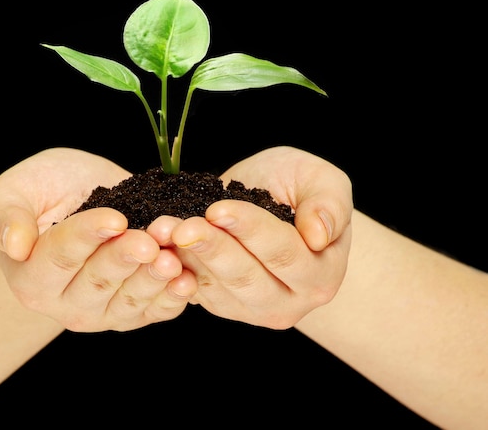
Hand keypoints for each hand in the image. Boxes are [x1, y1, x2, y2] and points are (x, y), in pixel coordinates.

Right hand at [0, 148, 195, 330]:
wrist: (72, 203)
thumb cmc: (39, 193)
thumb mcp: (11, 191)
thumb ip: (7, 216)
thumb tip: (15, 246)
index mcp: (33, 275)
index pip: (61, 256)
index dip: (89, 237)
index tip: (116, 218)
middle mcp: (66, 302)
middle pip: (98, 282)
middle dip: (126, 259)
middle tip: (149, 242)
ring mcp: (102, 311)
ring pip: (130, 301)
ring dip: (154, 280)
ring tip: (172, 259)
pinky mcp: (132, 311)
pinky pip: (154, 310)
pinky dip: (172, 298)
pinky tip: (189, 280)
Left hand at [146, 146, 352, 328]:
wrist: (276, 201)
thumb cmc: (301, 188)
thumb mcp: (323, 180)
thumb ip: (329, 205)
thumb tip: (318, 235)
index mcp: (321, 273)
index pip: (283, 253)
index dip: (249, 230)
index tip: (218, 208)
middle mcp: (288, 301)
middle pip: (246, 278)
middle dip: (211, 248)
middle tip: (182, 226)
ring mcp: (252, 308)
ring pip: (216, 287)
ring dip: (186, 257)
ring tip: (164, 230)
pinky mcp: (221, 304)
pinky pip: (195, 289)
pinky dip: (174, 266)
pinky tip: (159, 242)